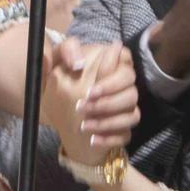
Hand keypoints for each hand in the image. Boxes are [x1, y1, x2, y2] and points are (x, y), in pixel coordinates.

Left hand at [47, 38, 138, 166]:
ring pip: (132, 115)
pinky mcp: (122, 130)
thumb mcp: (57, 62)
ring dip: (107, 122)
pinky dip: (109, 138)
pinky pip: (126, 135)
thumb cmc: (59, 83)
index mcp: (110, 65)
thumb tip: (79, 61)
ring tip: (83, 126)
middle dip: (107, 102)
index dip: (113, 77)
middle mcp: (122, 87)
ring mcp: (125, 109)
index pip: (126, 61)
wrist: (56, 116)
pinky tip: (92, 139)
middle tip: (82, 107)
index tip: (90, 90)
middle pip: (133, 91)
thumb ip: (67, 51)